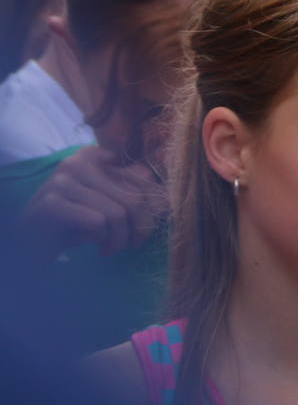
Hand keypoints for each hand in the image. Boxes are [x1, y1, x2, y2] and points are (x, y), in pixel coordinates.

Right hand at [20, 146, 160, 259]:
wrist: (32, 242)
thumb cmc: (74, 222)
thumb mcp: (105, 202)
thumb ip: (129, 187)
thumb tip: (157, 176)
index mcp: (91, 157)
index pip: (142, 180)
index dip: (151, 209)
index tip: (143, 226)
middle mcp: (75, 163)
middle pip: (133, 199)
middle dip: (139, 228)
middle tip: (131, 244)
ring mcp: (62, 182)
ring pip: (117, 214)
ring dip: (119, 239)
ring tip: (110, 247)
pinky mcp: (53, 204)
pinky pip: (98, 223)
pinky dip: (101, 240)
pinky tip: (93, 245)